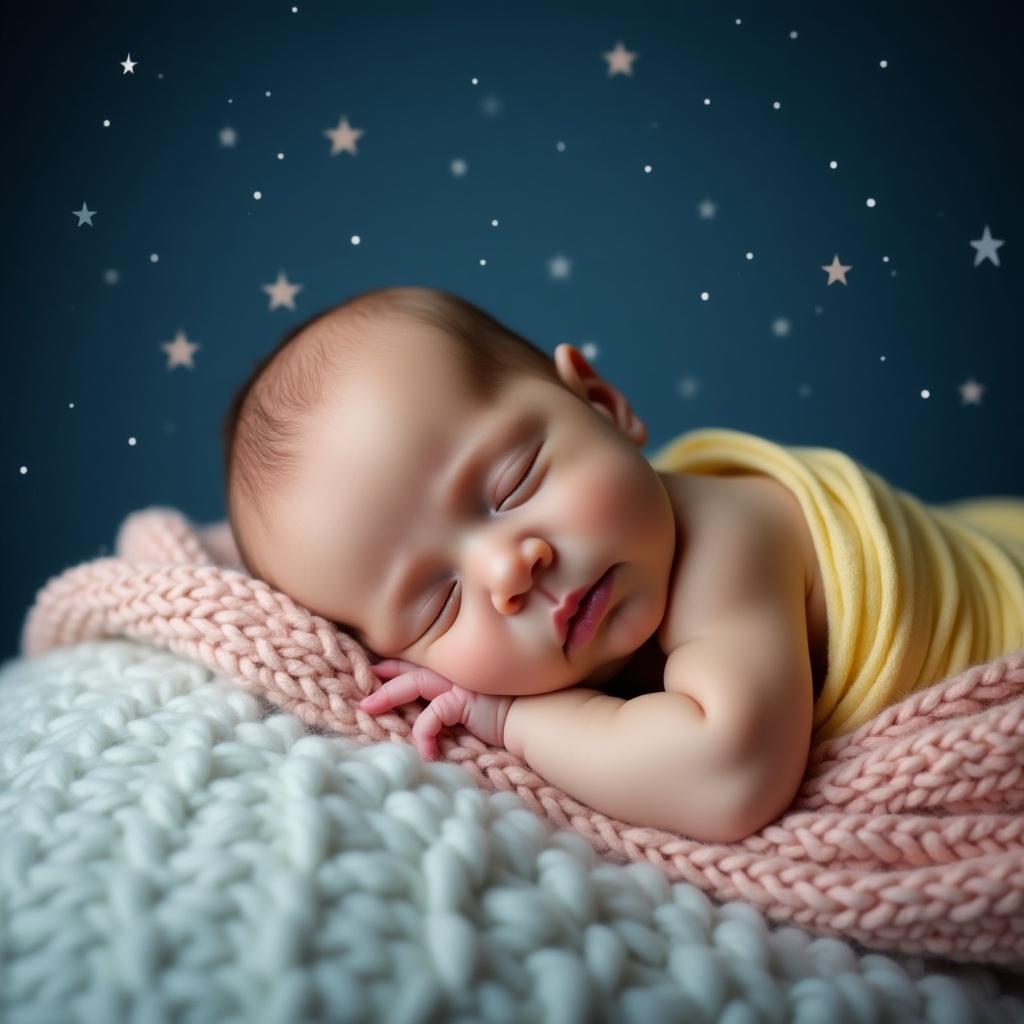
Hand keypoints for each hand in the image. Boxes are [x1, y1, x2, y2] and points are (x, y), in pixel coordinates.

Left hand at [358, 659, 513, 760]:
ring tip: (367, 709)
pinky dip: (424, 735)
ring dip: (387, 696)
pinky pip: (432, 718)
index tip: (375, 670)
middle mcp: (456, 673)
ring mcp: (459, 684)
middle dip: (383, 675)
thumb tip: (434, 722)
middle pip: (412, 670)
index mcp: (458, 673)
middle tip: (362, 685)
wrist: (538, 718)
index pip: (422, 666)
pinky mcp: (463, 700)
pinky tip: (425, 754)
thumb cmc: (513, 715)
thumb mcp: (479, 708)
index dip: (397, 667)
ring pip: (413, 684)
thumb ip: (458, 707)